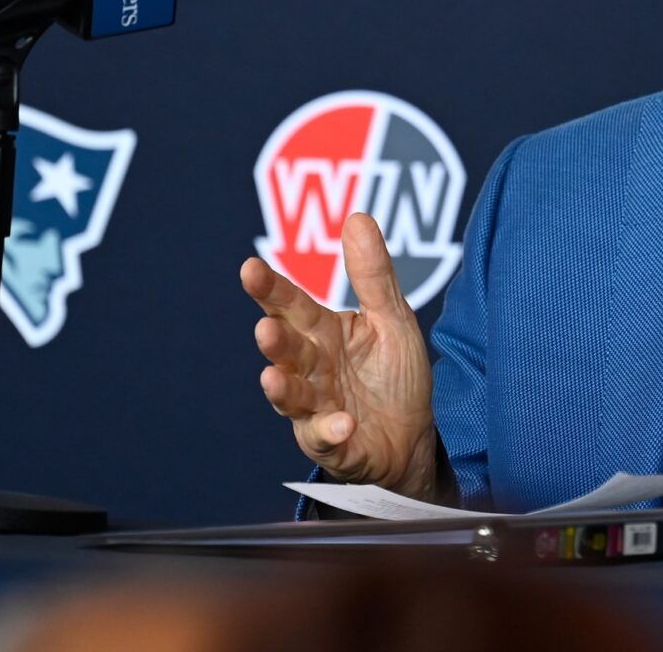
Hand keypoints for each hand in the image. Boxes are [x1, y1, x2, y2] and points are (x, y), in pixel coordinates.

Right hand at [241, 212, 438, 500]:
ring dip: (283, 389)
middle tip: (265, 328)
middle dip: (274, 342)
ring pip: (294, 398)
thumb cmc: (393, 374)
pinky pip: (328, 440)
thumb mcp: (391, 318)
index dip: (270, 289)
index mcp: (323, 334)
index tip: (250, 268)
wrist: (413, 435)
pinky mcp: (334, 446)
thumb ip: (372, 274)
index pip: (291, 307)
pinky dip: (331, 433)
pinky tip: (342, 423)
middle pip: (288, 351)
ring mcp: (317, 409)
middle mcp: (312, 370)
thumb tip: (357, 216)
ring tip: (272, 378)